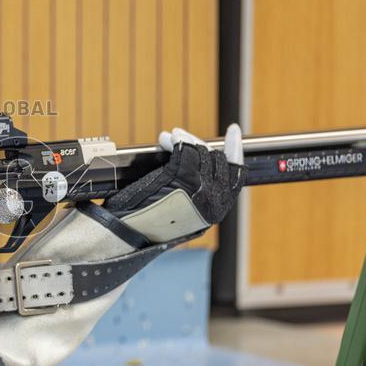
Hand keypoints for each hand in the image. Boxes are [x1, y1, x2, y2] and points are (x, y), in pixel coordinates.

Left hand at [105, 124, 244, 240]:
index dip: (235, 149)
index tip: (233, 131)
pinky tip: (166, 139)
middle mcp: (214, 200)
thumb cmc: (148, 223)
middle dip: (198, 143)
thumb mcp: (180, 209)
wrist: (130, 234)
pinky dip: (176, 141)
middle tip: (180, 136)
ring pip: (201, 152)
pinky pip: (185, 150)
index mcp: (216, 209)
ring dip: (184, 139)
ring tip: (169, 137)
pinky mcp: (184, 179)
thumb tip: (200, 162)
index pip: (236, 174)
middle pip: (217, 158)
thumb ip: (196, 192)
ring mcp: (201, 189)